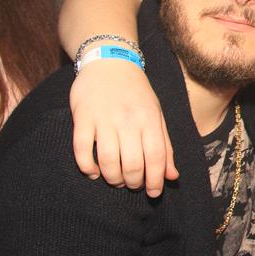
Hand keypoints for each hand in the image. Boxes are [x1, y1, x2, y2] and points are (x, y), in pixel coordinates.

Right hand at [70, 59, 177, 196]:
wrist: (110, 62)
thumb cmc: (136, 93)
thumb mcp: (156, 115)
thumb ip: (165, 146)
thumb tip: (172, 177)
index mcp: (149, 119)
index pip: (156, 157)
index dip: (156, 180)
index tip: (154, 193)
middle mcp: (128, 119)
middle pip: (133, 164)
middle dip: (133, 182)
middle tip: (132, 185)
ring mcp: (104, 118)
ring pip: (108, 161)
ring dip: (112, 178)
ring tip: (115, 180)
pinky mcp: (82, 117)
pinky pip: (82, 149)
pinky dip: (87, 167)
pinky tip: (93, 171)